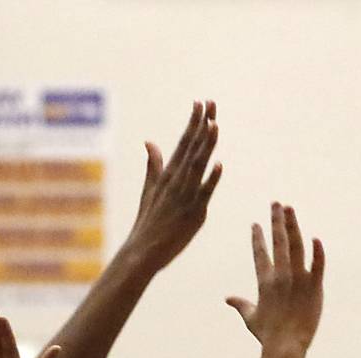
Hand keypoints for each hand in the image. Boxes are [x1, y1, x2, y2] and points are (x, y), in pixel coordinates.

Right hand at [125, 100, 222, 270]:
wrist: (142, 252)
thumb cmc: (148, 223)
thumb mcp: (150, 190)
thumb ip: (153, 165)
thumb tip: (150, 141)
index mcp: (167, 175)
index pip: (183, 143)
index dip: (193, 123)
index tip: (201, 103)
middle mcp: (176, 182)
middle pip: (192, 148)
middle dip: (201, 125)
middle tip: (211, 102)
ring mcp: (185, 197)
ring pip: (198, 166)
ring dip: (206, 145)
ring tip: (214, 125)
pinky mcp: (193, 214)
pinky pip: (203, 194)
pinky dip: (210, 180)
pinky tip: (218, 164)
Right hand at [227, 203, 324, 351]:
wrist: (285, 346)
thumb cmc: (267, 334)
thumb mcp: (251, 318)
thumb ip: (240, 304)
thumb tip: (228, 299)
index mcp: (264, 281)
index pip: (260, 253)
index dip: (257, 237)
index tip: (256, 224)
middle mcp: (280, 276)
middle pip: (279, 241)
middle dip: (276, 221)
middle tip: (276, 204)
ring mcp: (298, 279)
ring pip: (296, 246)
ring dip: (293, 226)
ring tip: (290, 210)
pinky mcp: (314, 286)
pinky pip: (318, 264)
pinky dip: (318, 251)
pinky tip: (316, 238)